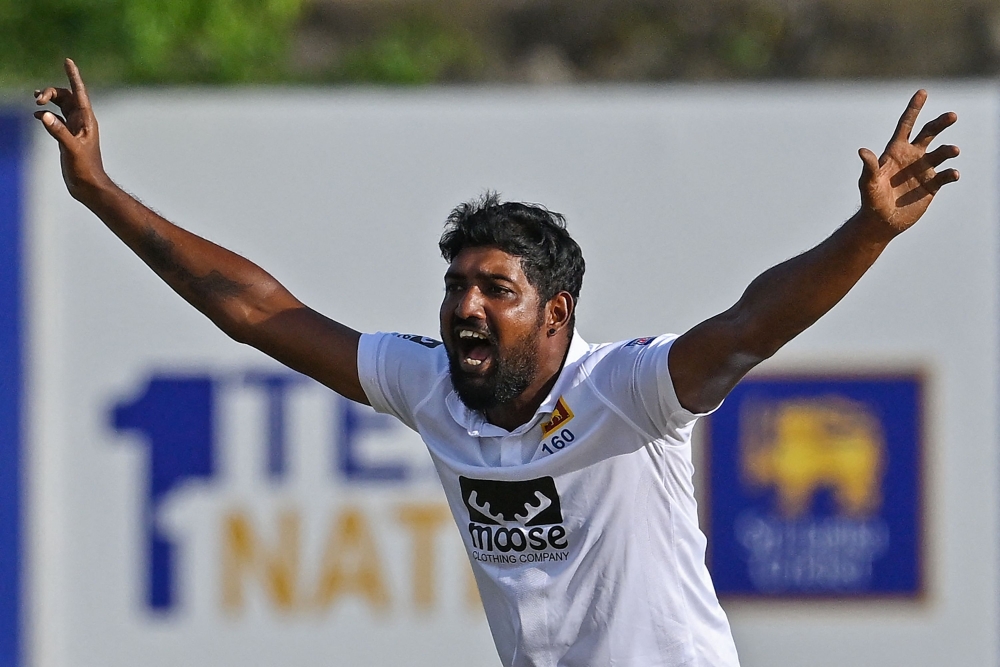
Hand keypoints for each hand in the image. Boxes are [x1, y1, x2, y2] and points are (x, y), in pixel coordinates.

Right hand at [34, 58, 109, 199]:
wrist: (88, 185)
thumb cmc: (85, 169)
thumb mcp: (72, 149)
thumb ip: (59, 132)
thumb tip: (43, 115)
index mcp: (86, 120)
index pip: (80, 93)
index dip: (74, 76)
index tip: (68, 61)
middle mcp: (81, 121)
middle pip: (66, 96)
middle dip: (52, 92)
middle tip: (38, 99)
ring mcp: (74, 128)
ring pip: (61, 106)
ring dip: (48, 100)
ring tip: (36, 101)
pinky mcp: (67, 136)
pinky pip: (55, 118)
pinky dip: (46, 114)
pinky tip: (36, 116)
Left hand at [858, 90, 959, 236]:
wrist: (881, 221)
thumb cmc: (871, 200)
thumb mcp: (869, 183)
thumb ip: (869, 166)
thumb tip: (862, 151)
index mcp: (896, 151)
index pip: (906, 125)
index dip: (914, 108)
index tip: (922, 92)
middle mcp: (912, 156)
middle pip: (929, 133)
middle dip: (940, 123)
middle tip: (952, 115)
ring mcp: (923, 170)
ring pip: (941, 153)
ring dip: (948, 150)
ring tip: (953, 151)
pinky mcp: (932, 185)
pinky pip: (946, 175)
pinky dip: (951, 174)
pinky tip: (953, 174)